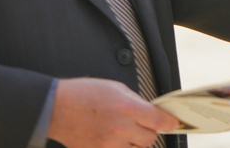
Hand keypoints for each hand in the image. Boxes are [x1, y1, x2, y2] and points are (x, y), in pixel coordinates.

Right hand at [48, 78, 179, 147]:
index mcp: (127, 108)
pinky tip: (113, 138)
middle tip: (142, 124)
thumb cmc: (84, 94)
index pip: (159, 121)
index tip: (172, 122)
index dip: (169, 122)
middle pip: (150, 139)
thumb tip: (149, 111)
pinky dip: (120, 147)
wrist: (57, 108)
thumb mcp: (115, 88)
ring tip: (123, 130)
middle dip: (149, 131)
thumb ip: (135, 101)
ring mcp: (110, 144)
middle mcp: (121, 128)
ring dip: (134, 141)